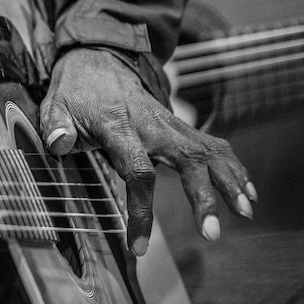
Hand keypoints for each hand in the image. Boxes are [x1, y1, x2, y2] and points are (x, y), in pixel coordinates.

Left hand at [39, 48, 255, 255]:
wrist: (99, 56)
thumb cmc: (76, 91)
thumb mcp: (55, 105)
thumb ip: (56, 126)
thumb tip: (58, 143)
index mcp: (120, 127)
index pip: (138, 171)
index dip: (140, 210)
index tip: (138, 247)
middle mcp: (153, 126)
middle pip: (188, 160)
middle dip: (205, 197)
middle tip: (213, 233)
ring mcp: (171, 124)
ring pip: (209, 151)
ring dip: (231, 181)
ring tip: (248, 211)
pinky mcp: (180, 126)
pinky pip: (213, 145)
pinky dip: (234, 167)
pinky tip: (248, 192)